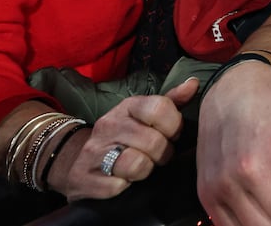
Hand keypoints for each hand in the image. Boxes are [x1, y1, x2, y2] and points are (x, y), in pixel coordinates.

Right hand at [49, 79, 198, 199]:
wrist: (76, 160)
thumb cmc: (122, 136)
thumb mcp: (144, 115)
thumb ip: (171, 101)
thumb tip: (194, 84)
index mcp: (127, 106)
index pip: (160, 108)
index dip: (173, 125)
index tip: (170, 134)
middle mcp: (109, 125)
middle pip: (154, 141)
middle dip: (162, 153)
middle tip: (156, 155)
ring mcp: (95, 151)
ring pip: (137, 164)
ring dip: (145, 171)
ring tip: (140, 166)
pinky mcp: (85, 178)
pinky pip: (118, 186)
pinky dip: (125, 186)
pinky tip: (122, 179)